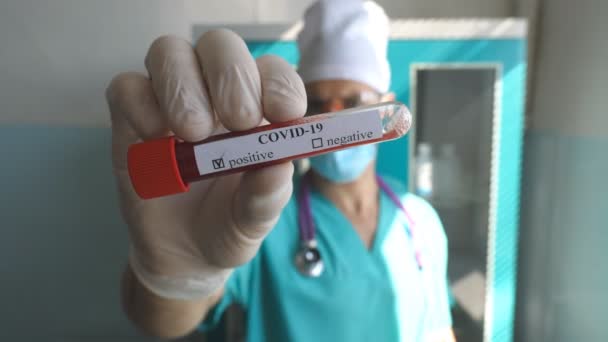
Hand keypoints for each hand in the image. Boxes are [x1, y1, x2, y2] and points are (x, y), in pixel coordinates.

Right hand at [106, 29, 305, 299]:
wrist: (186, 254)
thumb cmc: (230, 222)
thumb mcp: (256, 217)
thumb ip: (267, 193)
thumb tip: (277, 165)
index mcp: (258, 107)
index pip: (272, 70)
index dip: (279, 82)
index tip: (284, 112)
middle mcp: (215, 92)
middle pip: (219, 45)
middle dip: (231, 76)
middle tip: (238, 121)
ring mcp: (170, 100)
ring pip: (169, 52)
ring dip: (183, 86)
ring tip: (193, 134)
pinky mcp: (131, 117)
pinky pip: (127, 87)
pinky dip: (142, 105)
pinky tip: (156, 138)